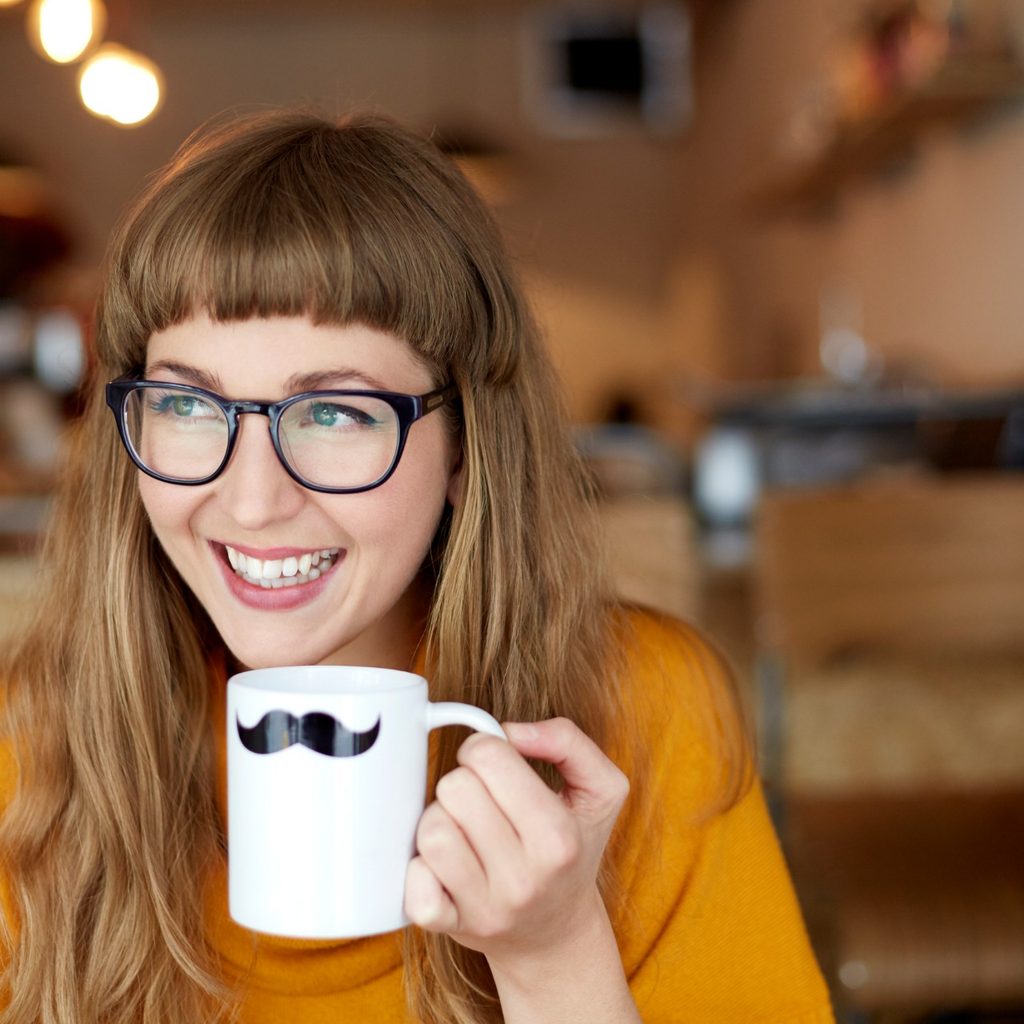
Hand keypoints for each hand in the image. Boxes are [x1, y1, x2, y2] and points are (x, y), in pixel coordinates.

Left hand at [403, 717, 629, 964]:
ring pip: (431, 831)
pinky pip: (413, 886)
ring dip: (440, 819)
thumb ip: (568, 741)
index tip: (494, 765)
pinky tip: (443, 864)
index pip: (490, 757)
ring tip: (462, 828)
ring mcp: (484, 908)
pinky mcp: (450, 927)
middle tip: (480, 799)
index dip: (486, 748)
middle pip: (455, 788)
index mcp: (558, 838)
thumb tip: (511, 731)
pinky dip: (419, 867)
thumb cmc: (573, 849)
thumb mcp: (600, 790)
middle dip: (463, 781)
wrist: (556, 934)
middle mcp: (523, 878)